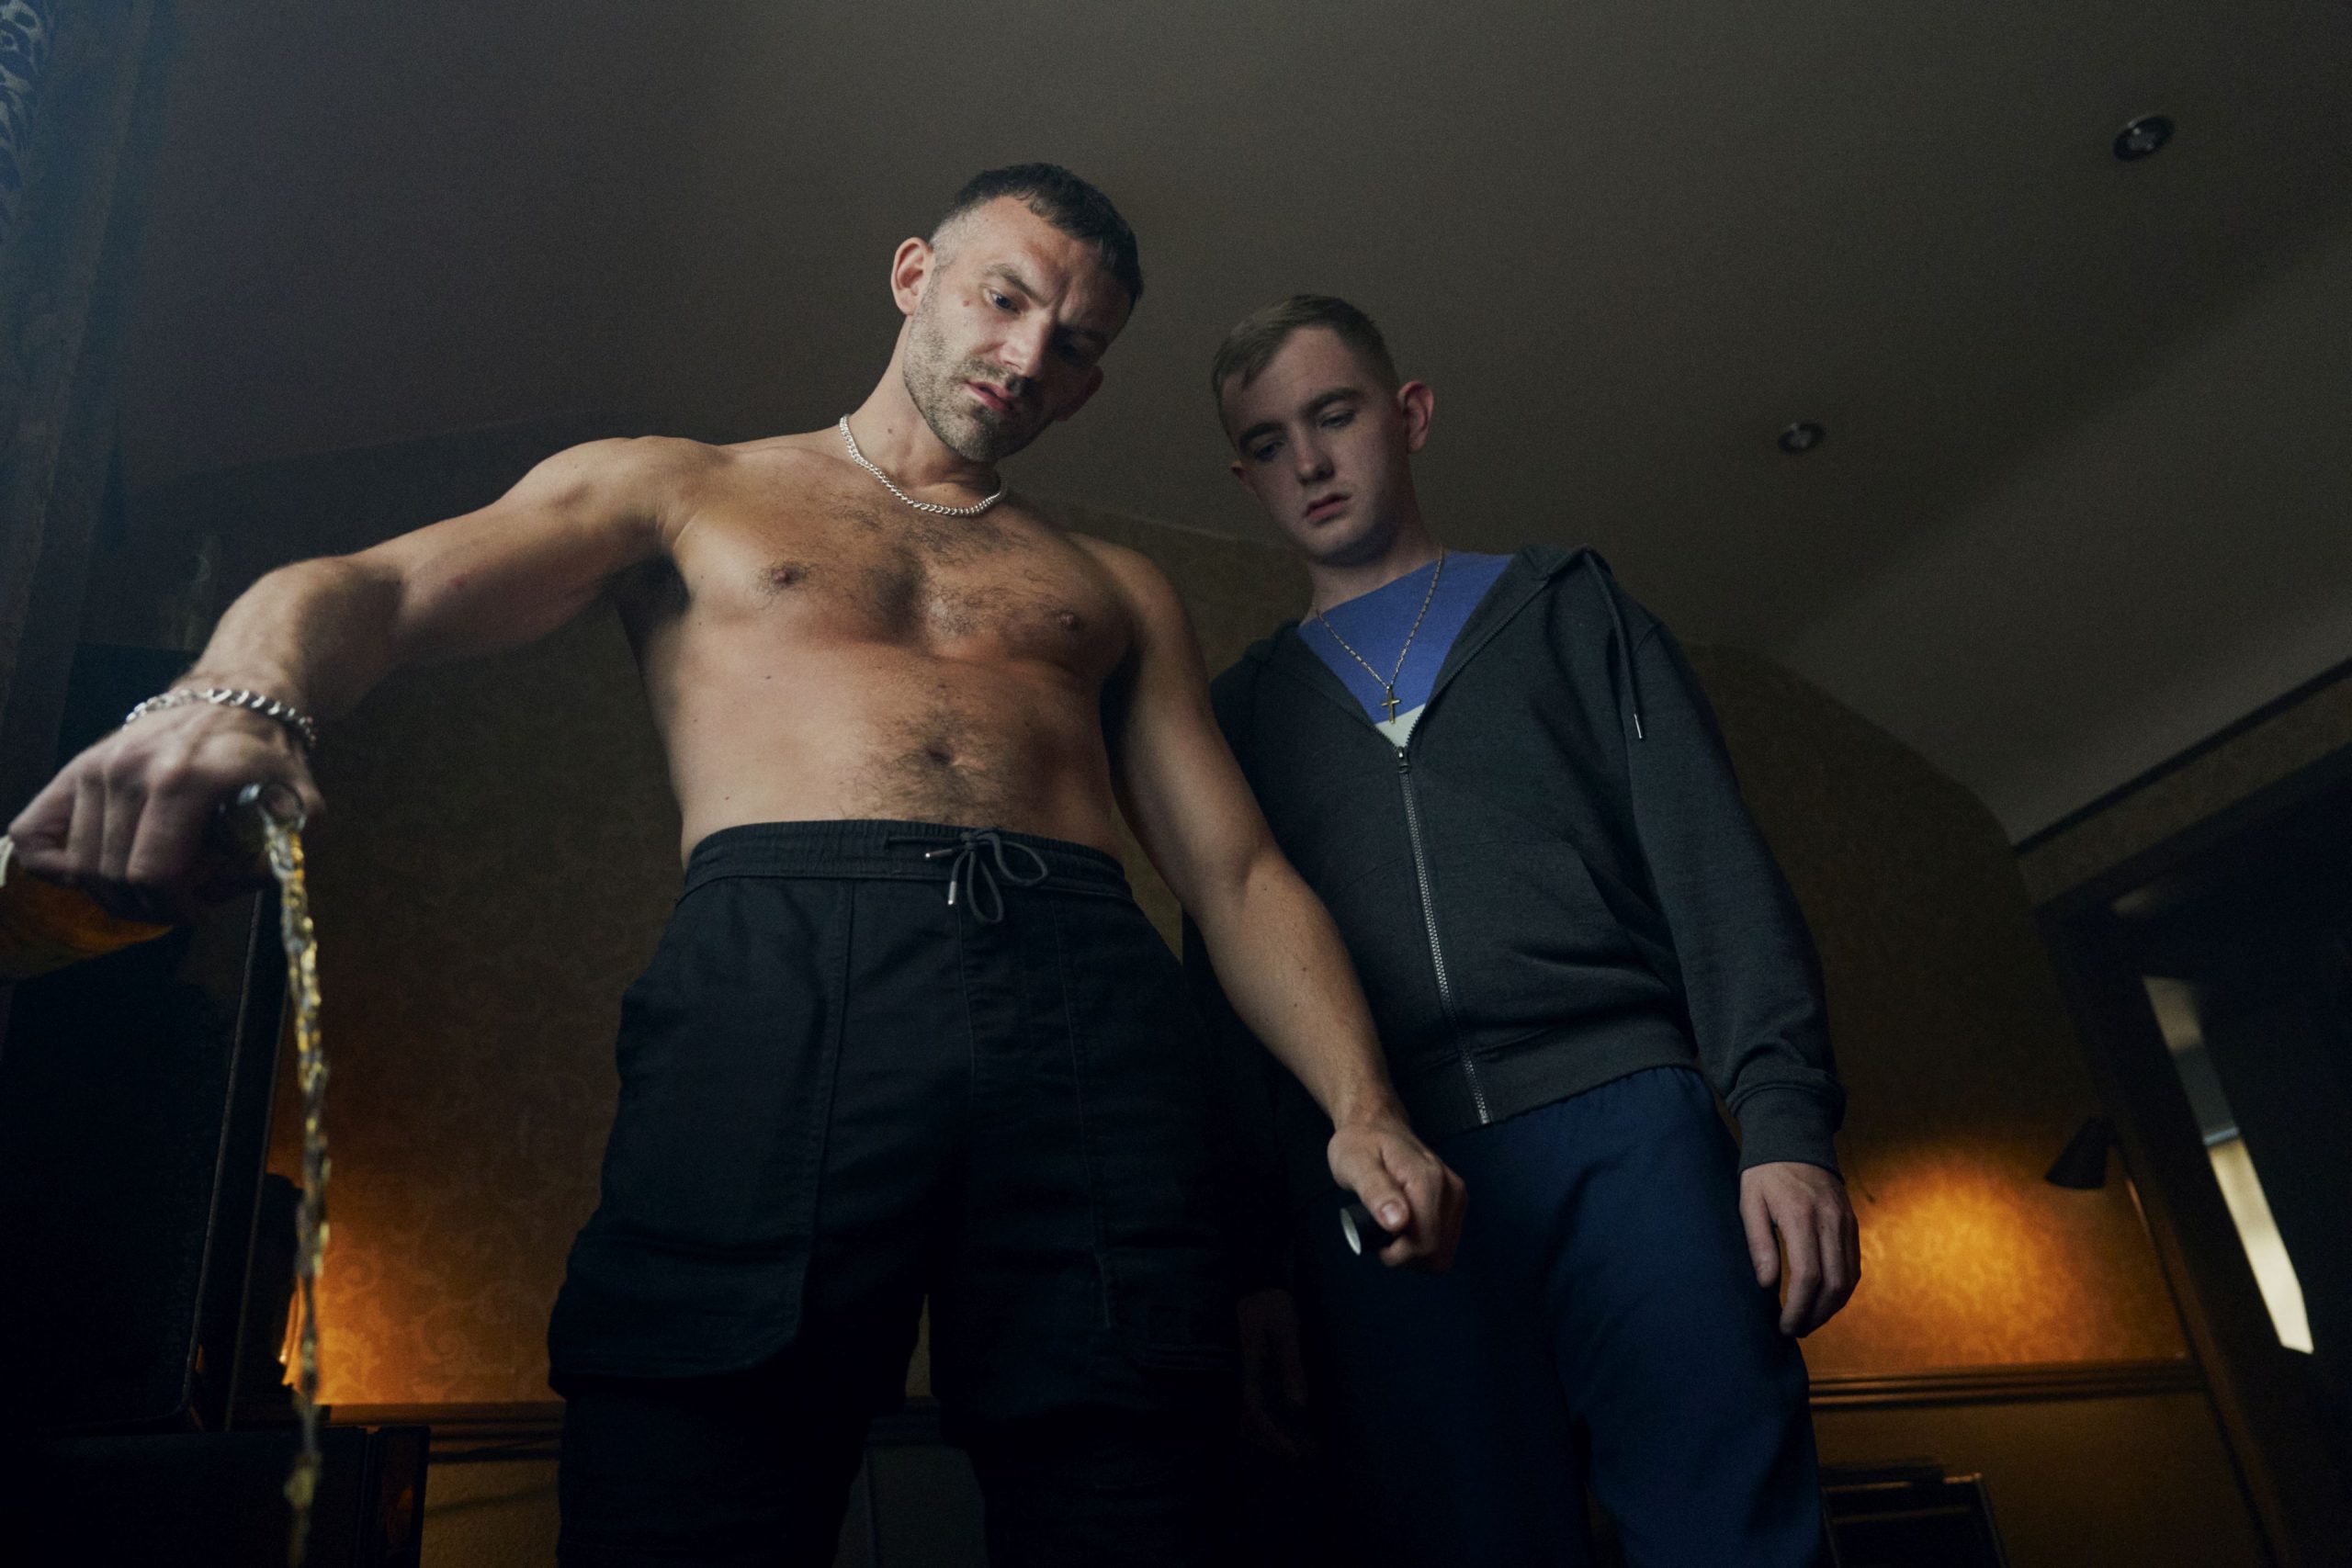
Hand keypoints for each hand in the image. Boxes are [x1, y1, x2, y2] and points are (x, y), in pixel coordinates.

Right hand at [7, 701, 323, 922]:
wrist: (236, 697)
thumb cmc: (267, 756)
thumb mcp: (302, 801)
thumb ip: (285, 849)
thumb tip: (254, 881)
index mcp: (187, 780)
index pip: (154, 873)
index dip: (176, 908)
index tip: (200, 910)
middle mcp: (132, 771)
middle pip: (115, 877)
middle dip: (150, 906)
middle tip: (181, 900)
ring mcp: (98, 768)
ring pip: (81, 866)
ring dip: (116, 892)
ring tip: (156, 882)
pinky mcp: (76, 769)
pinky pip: (34, 835)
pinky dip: (57, 867)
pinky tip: (97, 870)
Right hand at [1236, 1287, 1314, 1462]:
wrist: (1260, 1283)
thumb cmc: (1273, 1305)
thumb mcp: (1286, 1334)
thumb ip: (1291, 1368)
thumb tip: (1298, 1405)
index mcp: (1250, 1369)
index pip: (1256, 1413)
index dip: (1274, 1436)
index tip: (1294, 1451)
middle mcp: (1246, 1376)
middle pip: (1250, 1421)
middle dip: (1273, 1443)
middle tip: (1301, 1457)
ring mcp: (1250, 1374)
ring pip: (1252, 1415)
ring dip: (1271, 1434)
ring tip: (1299, 1445)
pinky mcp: (1257, 1370)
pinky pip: (1260, 1402)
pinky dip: (1274, 1419)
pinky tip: (1292, 1422)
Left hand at [1325, 1111, 1465, 1270]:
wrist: (1376, 1126)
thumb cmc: (1361, 1144)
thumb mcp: (1355, 1165)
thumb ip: (1376, 1192)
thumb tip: (1397, 1222)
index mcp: (1427, 1181)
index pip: (1426, 1244)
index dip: (1398, 1254)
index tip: (1377, 1241)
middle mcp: (1450, 1189)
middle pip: (1437, 1253)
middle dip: (1406, 1256)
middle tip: (1382, 1235)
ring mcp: (1455, 1196)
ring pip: (1443, 1252)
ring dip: (1415, 1253)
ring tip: (1392, 1231)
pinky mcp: (1455, 1202)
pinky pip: (1444, 1242)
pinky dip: (1424, 1245)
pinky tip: (1405, 1230)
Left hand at [1740, 1160, 1859, 1335]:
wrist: (1795, 1136)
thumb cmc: (1764, 1171)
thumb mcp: (1749, 1202)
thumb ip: (1758, 1243)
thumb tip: (1766, 1285)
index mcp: (1801, 1217)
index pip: (1808, 1277)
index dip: (1798, 1308)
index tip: (1783, 1326)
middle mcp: (1831, 1221)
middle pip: (1835, 1285)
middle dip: (1816, 1315)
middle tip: (1795, 1331)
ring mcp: (1846, 1222)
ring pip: (1849, 1279)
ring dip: (1832, 1308)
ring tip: (1809, 1321)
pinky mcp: (1852, 1223)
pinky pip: (1854, 1265)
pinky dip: (1842, 1289)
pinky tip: (1824, 1300)